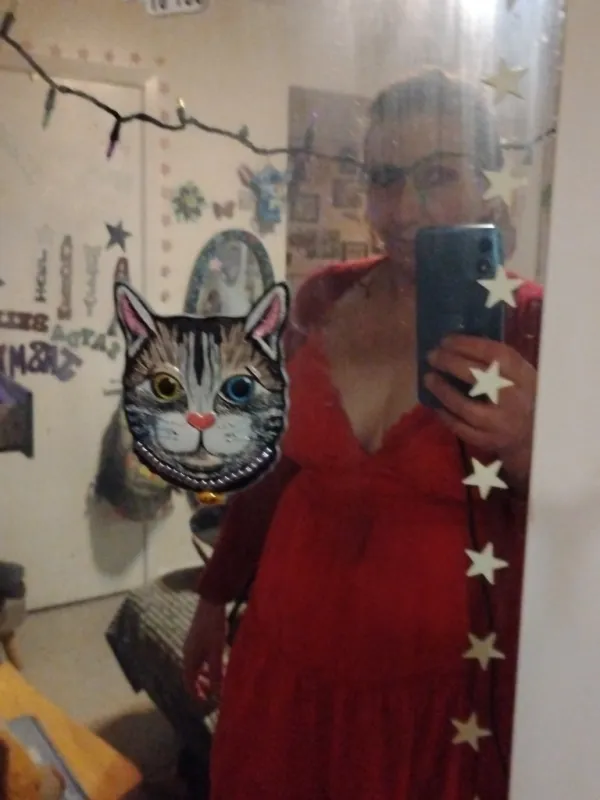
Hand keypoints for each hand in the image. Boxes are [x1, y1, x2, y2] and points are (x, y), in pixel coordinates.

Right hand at [182, 597, 225, 700]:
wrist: (211, 601)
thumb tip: (217, 692)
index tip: (205, 701)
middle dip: (203, 684)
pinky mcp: (199, 635)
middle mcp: (188, 651)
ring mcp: (193, 643)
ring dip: (208, 672)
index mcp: (189, 658)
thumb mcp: (217, 651)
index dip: (196, 693)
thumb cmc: (213, 627)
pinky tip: (222, 659)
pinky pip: (203, 655)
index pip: (188, 681)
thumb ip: (216, 671)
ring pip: (199, 664)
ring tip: (221, 676)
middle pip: (192, 673)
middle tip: (214, 691)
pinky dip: (210, 661)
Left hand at [424, 335, 536, 486]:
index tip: (447, 340)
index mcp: (525, 377)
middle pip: (479, 378)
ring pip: (465, 407)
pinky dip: (445, 415)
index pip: (497, 355)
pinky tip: (436, 404)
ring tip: (428, 377)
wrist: (535, 437)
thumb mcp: (521, 376)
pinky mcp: (487, 441)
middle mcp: (514, 400)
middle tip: (432, 355)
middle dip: (451, 363)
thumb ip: (499, 363)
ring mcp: (500, 424)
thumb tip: (460, 343)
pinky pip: (460, 428)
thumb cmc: (524, 398)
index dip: (468, 345)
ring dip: (443, 391)